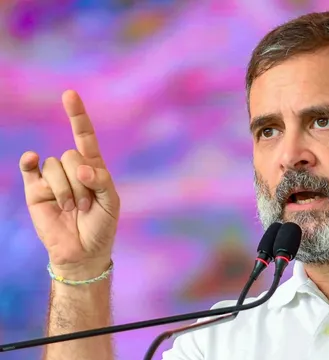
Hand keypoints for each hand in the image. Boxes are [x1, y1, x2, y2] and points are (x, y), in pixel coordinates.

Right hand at [19, 90, 119, 276]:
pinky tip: (31, 158)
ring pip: (55, 166)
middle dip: (81, 183)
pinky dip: (29, 162)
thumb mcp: (111, 202)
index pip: (85, 137)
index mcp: (93, 168)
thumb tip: (81, 169)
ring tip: (72, 210)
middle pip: (72, 156)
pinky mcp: (35, 190)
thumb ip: (101, 181)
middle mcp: (72, 169)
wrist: (83, 252)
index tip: (69, 94)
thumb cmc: (101, 225)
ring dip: (66, 190)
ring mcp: (52, 179)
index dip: (77, 116)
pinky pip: (30, 169)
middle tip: (86, 206)